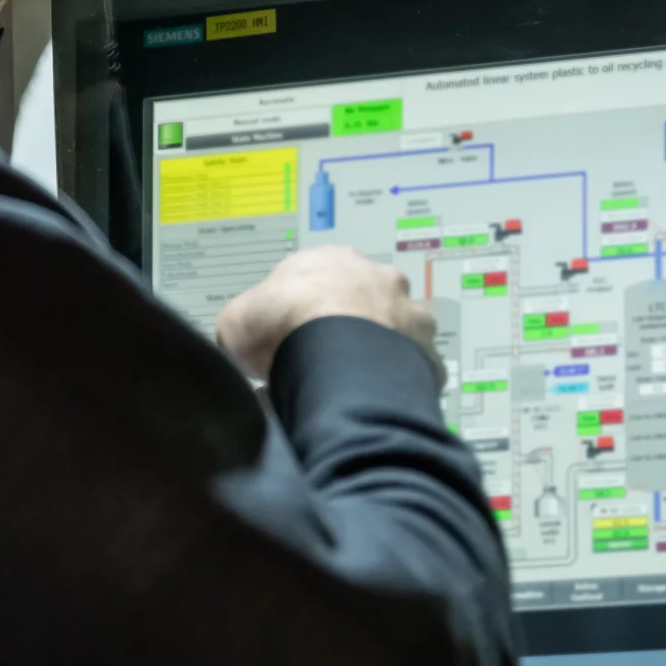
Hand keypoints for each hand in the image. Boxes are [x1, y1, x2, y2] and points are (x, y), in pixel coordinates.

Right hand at [217, 247, 439, 382]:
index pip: (317, 278)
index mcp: (332, 260)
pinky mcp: (427, 352)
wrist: (341, 357)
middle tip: (319, 363)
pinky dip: (393, 386)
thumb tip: (251, 343)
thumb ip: (248, 323)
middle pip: (361, 301)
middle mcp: (378, 277)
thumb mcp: (238, 321)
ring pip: (392, 333)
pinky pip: (409, 372)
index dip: (300, 309)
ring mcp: (409, 313)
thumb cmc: (284, 325)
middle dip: (343, 327)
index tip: (287, 339)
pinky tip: (372, 405)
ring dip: (374, 354)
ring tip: (348, 388)